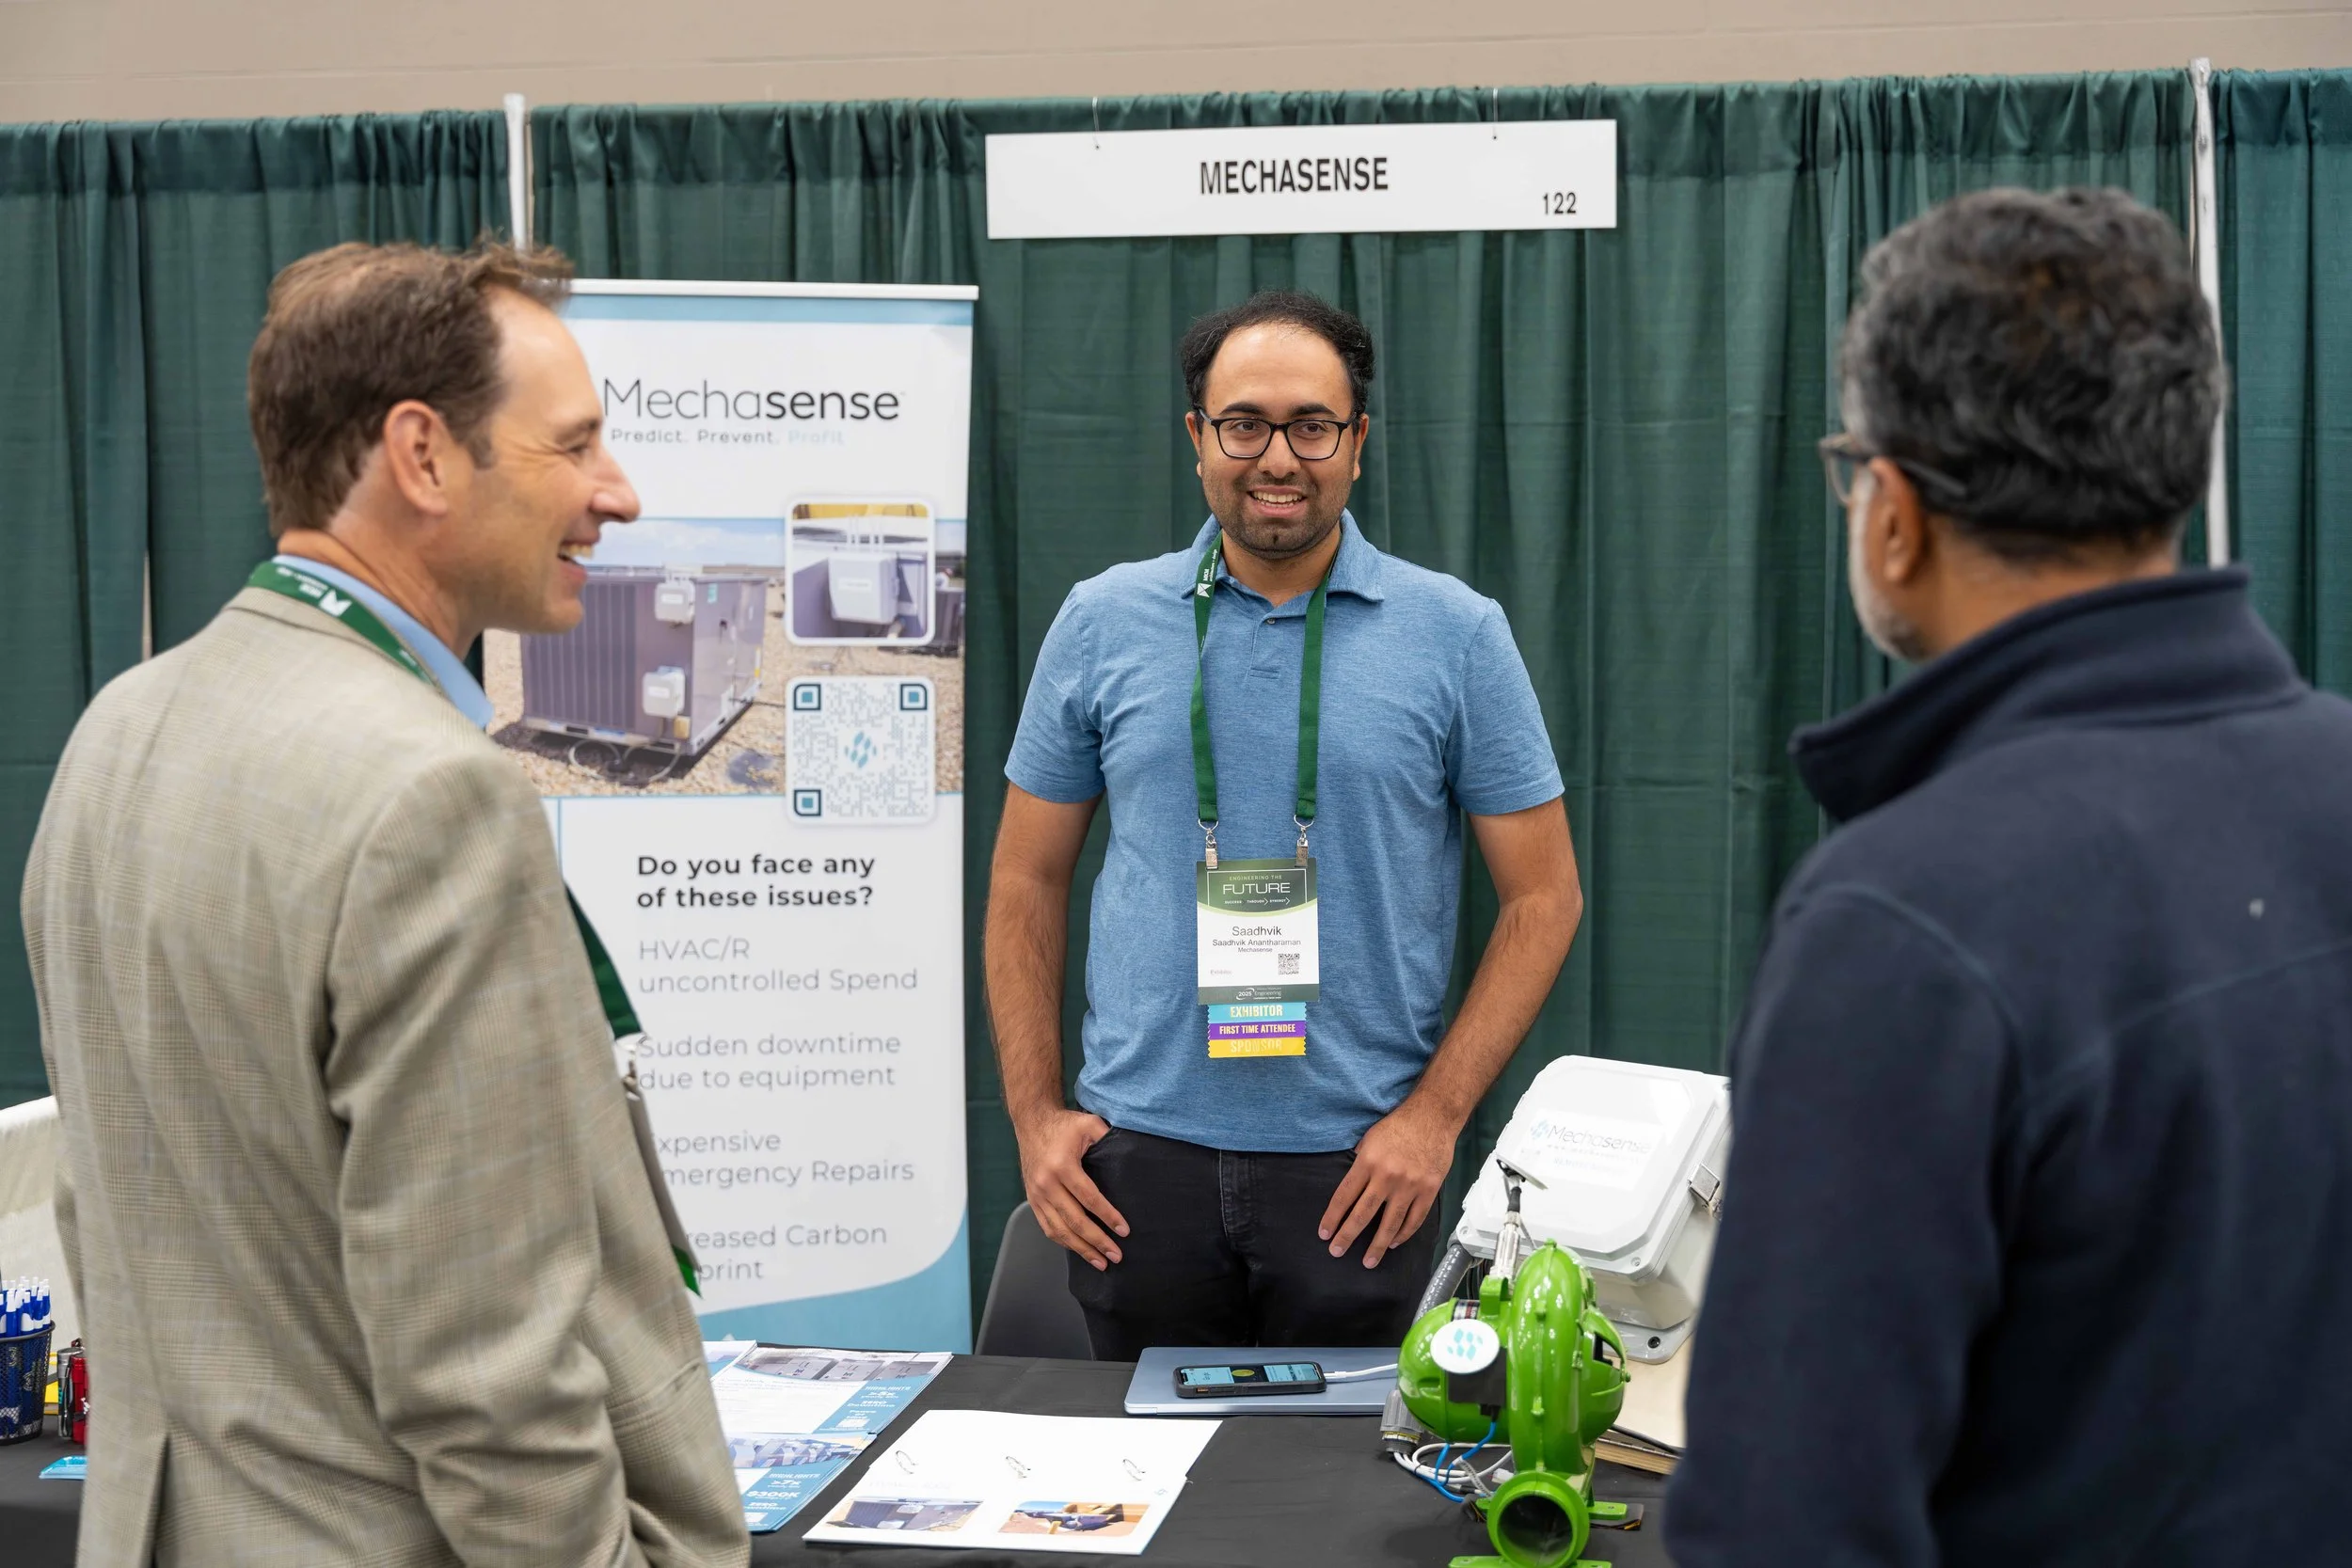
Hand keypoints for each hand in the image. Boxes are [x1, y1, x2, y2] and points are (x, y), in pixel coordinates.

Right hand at [1015, 1109, 1128, 1270]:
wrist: (1031, 1122)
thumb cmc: (1064, 1125)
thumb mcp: (1089, 1124)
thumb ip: (1109, 1138)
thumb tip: (1134, 1154)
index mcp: (1062, 1166)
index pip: (1089, 1198)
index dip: (1108, 1216)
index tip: (1124, 1230)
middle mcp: (1046, 1183)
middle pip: (1074, 1220)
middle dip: (1097, 1241)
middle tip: (1116, 1255)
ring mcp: (1037, 1194)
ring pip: (1059, 1230)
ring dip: (1081, 1249)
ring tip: (1101, 1261)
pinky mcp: (1032, 1200)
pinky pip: (1048, 1227)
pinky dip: (1064, 1242)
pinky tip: (1080, 1250)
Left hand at [1319, 1100, 1457, 1267]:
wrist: (1433, 1117)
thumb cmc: (1399, 1125)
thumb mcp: (1370, 1138)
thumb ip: (1360, 1162)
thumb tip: (1352, 1185)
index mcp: (1368, 1162)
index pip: (1344, 1196)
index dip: (1333, 1217)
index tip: (1325, 1233)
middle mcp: (1387, 1177)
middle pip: (1363, 1214)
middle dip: (1347, 1236)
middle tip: (1337, 1251)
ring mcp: (1409, 1186)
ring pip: (1390, 1224)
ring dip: (1378, 1245)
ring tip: (1368, 1261)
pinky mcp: (1428, 1190)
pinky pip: (1414, 1219)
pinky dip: (1404, 1234)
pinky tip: (1394, 1243)